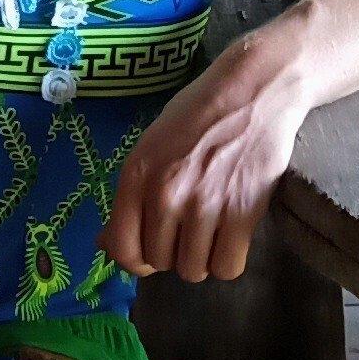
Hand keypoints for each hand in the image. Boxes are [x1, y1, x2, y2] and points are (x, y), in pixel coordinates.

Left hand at [100, 31, 311, 285]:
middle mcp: (165, 194)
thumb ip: (130, 196)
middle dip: (173, 252)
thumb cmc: (198, 113)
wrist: (253, 89)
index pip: (124, 249)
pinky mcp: (243, 212)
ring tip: (211, 230)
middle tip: (188, 228)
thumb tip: (105, 244)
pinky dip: (229, 259)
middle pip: (160, 263)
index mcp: (137, 175)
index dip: (136, 261)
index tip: (151, 253)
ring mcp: (204, 205)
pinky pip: (228, 267)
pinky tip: (231, 235)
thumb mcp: (150, 145)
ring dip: (202, 258)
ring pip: (194, 270)